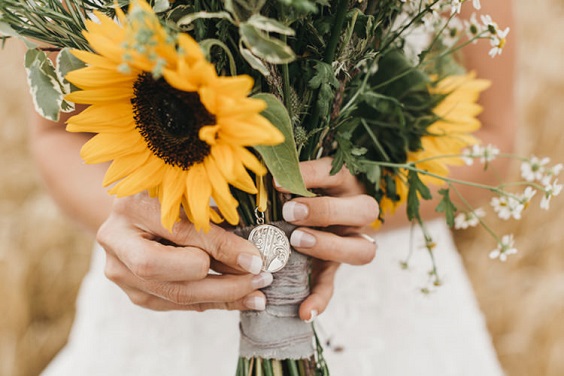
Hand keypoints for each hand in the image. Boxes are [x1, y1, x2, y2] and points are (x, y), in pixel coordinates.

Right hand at [97, 192, 272, 311]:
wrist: (132, 210)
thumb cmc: (167, 194)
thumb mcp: (188, 196)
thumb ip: (213, 220)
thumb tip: (251, 254)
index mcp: (131, 207)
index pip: (182, 235)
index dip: (221, 249)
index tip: (255, 258)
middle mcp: (118, 244)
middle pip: (173, 278)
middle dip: (224, 284)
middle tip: (261, 279)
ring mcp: (121, 273)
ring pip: (178, 296)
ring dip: (224, 297)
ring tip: (257, 294)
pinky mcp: (135, 292)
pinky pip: (178, 303)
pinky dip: (212, 302)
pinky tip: (239, 298)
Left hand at [276, 157, 378, 320]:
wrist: (304, 214)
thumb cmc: (293, 190)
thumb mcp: (292, 178)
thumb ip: (282, 176)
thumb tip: (259, 172)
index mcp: (343, 183)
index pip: (335, 173)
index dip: (309, 175)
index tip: (276, 182)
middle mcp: (354, 212)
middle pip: (365, 210)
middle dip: (326, 211)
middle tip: (291, 213)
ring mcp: (348, 242)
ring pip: (362, 249)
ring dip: (330, 246)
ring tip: (298, 243)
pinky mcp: (332, 269)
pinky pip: (332, 286)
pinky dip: (319, 300)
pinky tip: (303, 311)